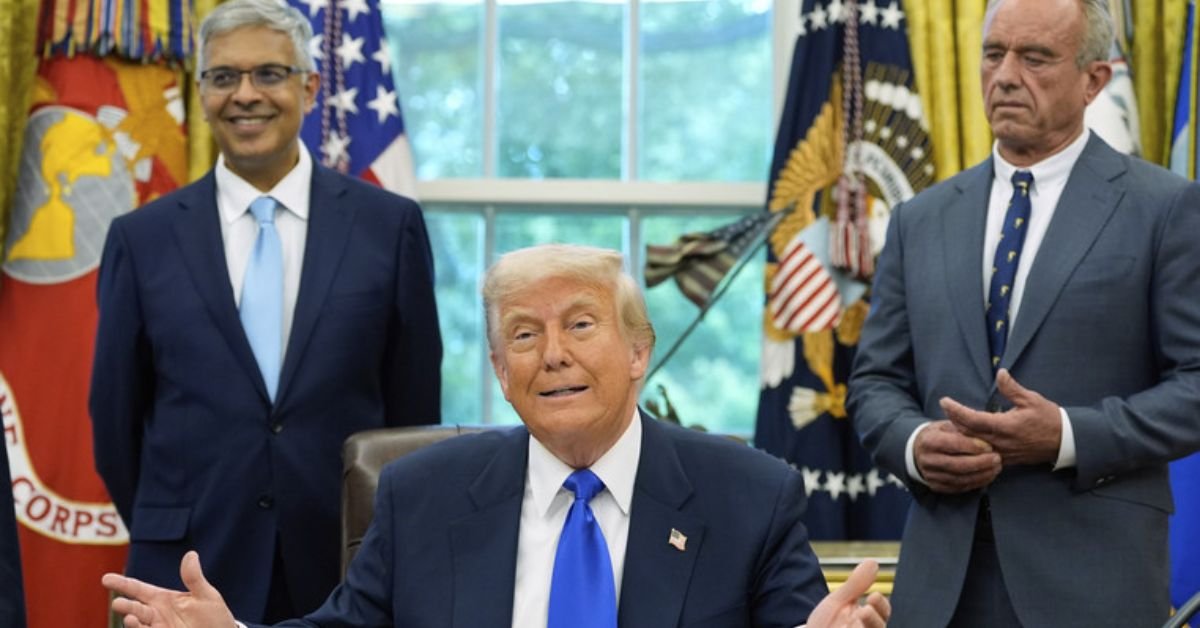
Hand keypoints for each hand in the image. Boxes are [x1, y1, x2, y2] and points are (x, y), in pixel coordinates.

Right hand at [102, 551, 235, 627]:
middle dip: (126, 605)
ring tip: (130, 618)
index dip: (122, 584)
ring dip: (132, 622)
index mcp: (163, 599)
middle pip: (135, 608)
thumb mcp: (206, 595)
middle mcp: (156, 615)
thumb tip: (191, 554)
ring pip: (139, 625)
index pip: (138, 589)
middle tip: (118, 603)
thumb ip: (194, 578)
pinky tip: (139, 626)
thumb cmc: (214, 616)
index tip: (106, 579)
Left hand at [806, 559, 890, 627]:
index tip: (873, 596)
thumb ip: (856, 585)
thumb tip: (873, 562)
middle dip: (874, 622)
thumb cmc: (824, 625)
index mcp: (867, 622)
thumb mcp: (838, 602)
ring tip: (856, 619)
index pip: (882, 614)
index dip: (881, 606)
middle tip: (864, 611)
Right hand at [913, 420, 1001, 492]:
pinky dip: (976, 483)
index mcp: (929, 441)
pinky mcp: (936, 486)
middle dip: (980, 463)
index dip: (973, 446)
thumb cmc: (938, 435)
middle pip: (957, 465)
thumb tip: (984, 440)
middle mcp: (927, 460)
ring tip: (996, 468)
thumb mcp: (946, 426)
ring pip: (960, 478)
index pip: (953, 444)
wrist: (918, 451)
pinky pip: (959, 487)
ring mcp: (930, 475)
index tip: (990, 446)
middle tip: (997, 458)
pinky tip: (987, 476)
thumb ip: (963, 431)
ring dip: (981, 475)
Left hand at [941, 369, 1061, 465]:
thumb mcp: (1032, 399)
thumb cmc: (1048, 418)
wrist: (1064, 442)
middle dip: (953, 420)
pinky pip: (981, 453)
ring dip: (959, 433)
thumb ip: (1012, 388)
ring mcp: (1002, 453)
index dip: (956, 410)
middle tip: (944, 408)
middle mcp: (1000, 442)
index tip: (944, 401)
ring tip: (949, 420)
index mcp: (1005, 426)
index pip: (972, 419)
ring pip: (973, 445)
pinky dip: (971, 444)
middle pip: (967, 433)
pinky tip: (964, 436)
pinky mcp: (1005, 459)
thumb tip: (1000, 373)